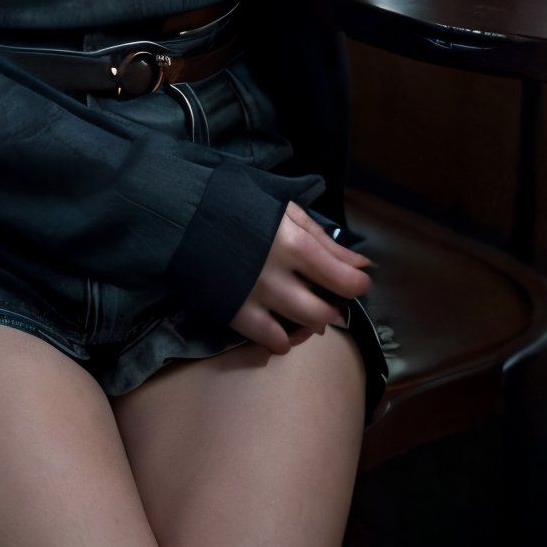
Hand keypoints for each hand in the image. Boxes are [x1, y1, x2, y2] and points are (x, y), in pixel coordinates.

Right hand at [228, 201, 371, 354]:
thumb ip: (324, 240)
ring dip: (312, 323)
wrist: (184, 213)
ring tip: (305, 310)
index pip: (344, 279)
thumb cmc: (240, 204)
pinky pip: (272, 341)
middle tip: (326, 296)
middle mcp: (279, 275)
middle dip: (333, 307)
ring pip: (302, 327)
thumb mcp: (285, 211)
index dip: (357, 284)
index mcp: (294, 242)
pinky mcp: (236, 313)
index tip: (355, 281)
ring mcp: (256, 297)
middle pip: (324, 310)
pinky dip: (283, 339)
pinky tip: (280, 326)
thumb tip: (362, 265)